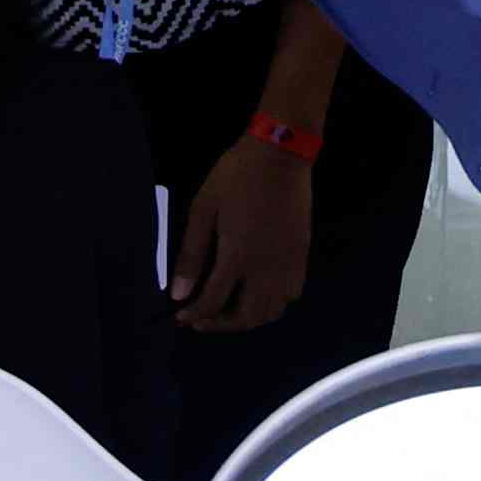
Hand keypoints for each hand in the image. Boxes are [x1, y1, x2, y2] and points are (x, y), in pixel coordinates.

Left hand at [170, 137, 313, 332]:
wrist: (281, 156)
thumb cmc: (236, 177)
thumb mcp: (203, 209)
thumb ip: (191, 254)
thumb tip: (179, 293)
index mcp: (237, 258)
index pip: (213, 302)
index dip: (194, 315)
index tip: (181, 316)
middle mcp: (265, 270)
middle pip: (247, 317)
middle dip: (221, 325)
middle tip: (203, 318)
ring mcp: (288, 265)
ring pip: (272, 312)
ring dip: (248, 320)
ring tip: (228, 310)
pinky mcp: (301, 257)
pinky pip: (290, 295)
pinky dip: (273, 305)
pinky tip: (258, 293)